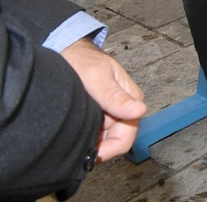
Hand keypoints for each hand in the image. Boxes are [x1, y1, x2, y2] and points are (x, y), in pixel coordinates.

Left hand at [61, 39, 146, 162]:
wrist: (67, 51)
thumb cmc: (82, 60)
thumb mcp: (97, 77)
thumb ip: (115, 96)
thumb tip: (139, 110)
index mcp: (132, 99)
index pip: (127, 136)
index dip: (110, 149)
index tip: (91, 155)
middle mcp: (125, 107)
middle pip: (117, 140)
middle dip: (99, 148)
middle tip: (76, 151)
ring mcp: (112, 111)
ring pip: (106, 138)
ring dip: (92, 142)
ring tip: (73, 139)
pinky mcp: (100, 113)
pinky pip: (98, 133)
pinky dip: (87, 137)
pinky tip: (75, 134)